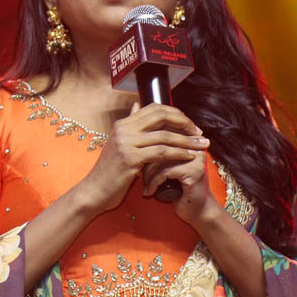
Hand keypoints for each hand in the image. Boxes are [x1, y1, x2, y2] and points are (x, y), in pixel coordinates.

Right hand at [74, 102, 210, 214]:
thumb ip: (130, 126)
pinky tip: (189, 157)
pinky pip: (161, 152)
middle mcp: (123, 130)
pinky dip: (178, 153)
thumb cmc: (109, 172)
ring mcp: (125, 143)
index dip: (176, 113)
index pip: (154, 108)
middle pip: (161, 116)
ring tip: (202, 145)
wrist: (94, 191)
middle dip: (184, 122)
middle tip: (199, 132)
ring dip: (187, 140)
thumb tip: (136, 105)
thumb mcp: (118, 144)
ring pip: (164, 135)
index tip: (189, 124)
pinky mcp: (130, 158)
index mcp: (122, 125)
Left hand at [141, 145, 217, 225]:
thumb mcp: (166, 167)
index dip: (145, 150)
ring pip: (159, 159)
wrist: (196, 210)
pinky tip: (149, 192)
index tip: (136, 163)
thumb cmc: (177, 189)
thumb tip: (134, 142)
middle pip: (159, 146)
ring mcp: (195, 158)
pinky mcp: (193, 171)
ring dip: (147, 175)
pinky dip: (153, 183)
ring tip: (144, 186)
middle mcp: (194, 145)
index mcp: (188, 140)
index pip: (160, 136)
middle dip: (144, 163)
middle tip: (137, 176)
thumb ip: (157, 152)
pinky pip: (164, 172)